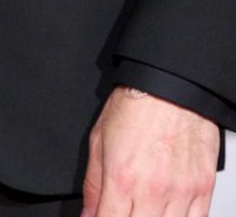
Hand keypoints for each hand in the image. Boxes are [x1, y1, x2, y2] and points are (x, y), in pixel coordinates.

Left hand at [83, 86, 218, 216]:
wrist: (169, 86)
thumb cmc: (134, 106)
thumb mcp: (98, 139)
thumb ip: (92, 183)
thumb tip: (88, 214)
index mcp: (121, 178)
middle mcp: (151, 191)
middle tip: (124, 208)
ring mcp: (180, 193)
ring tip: (144, 207)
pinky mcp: (202, 189)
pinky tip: (167, 211)